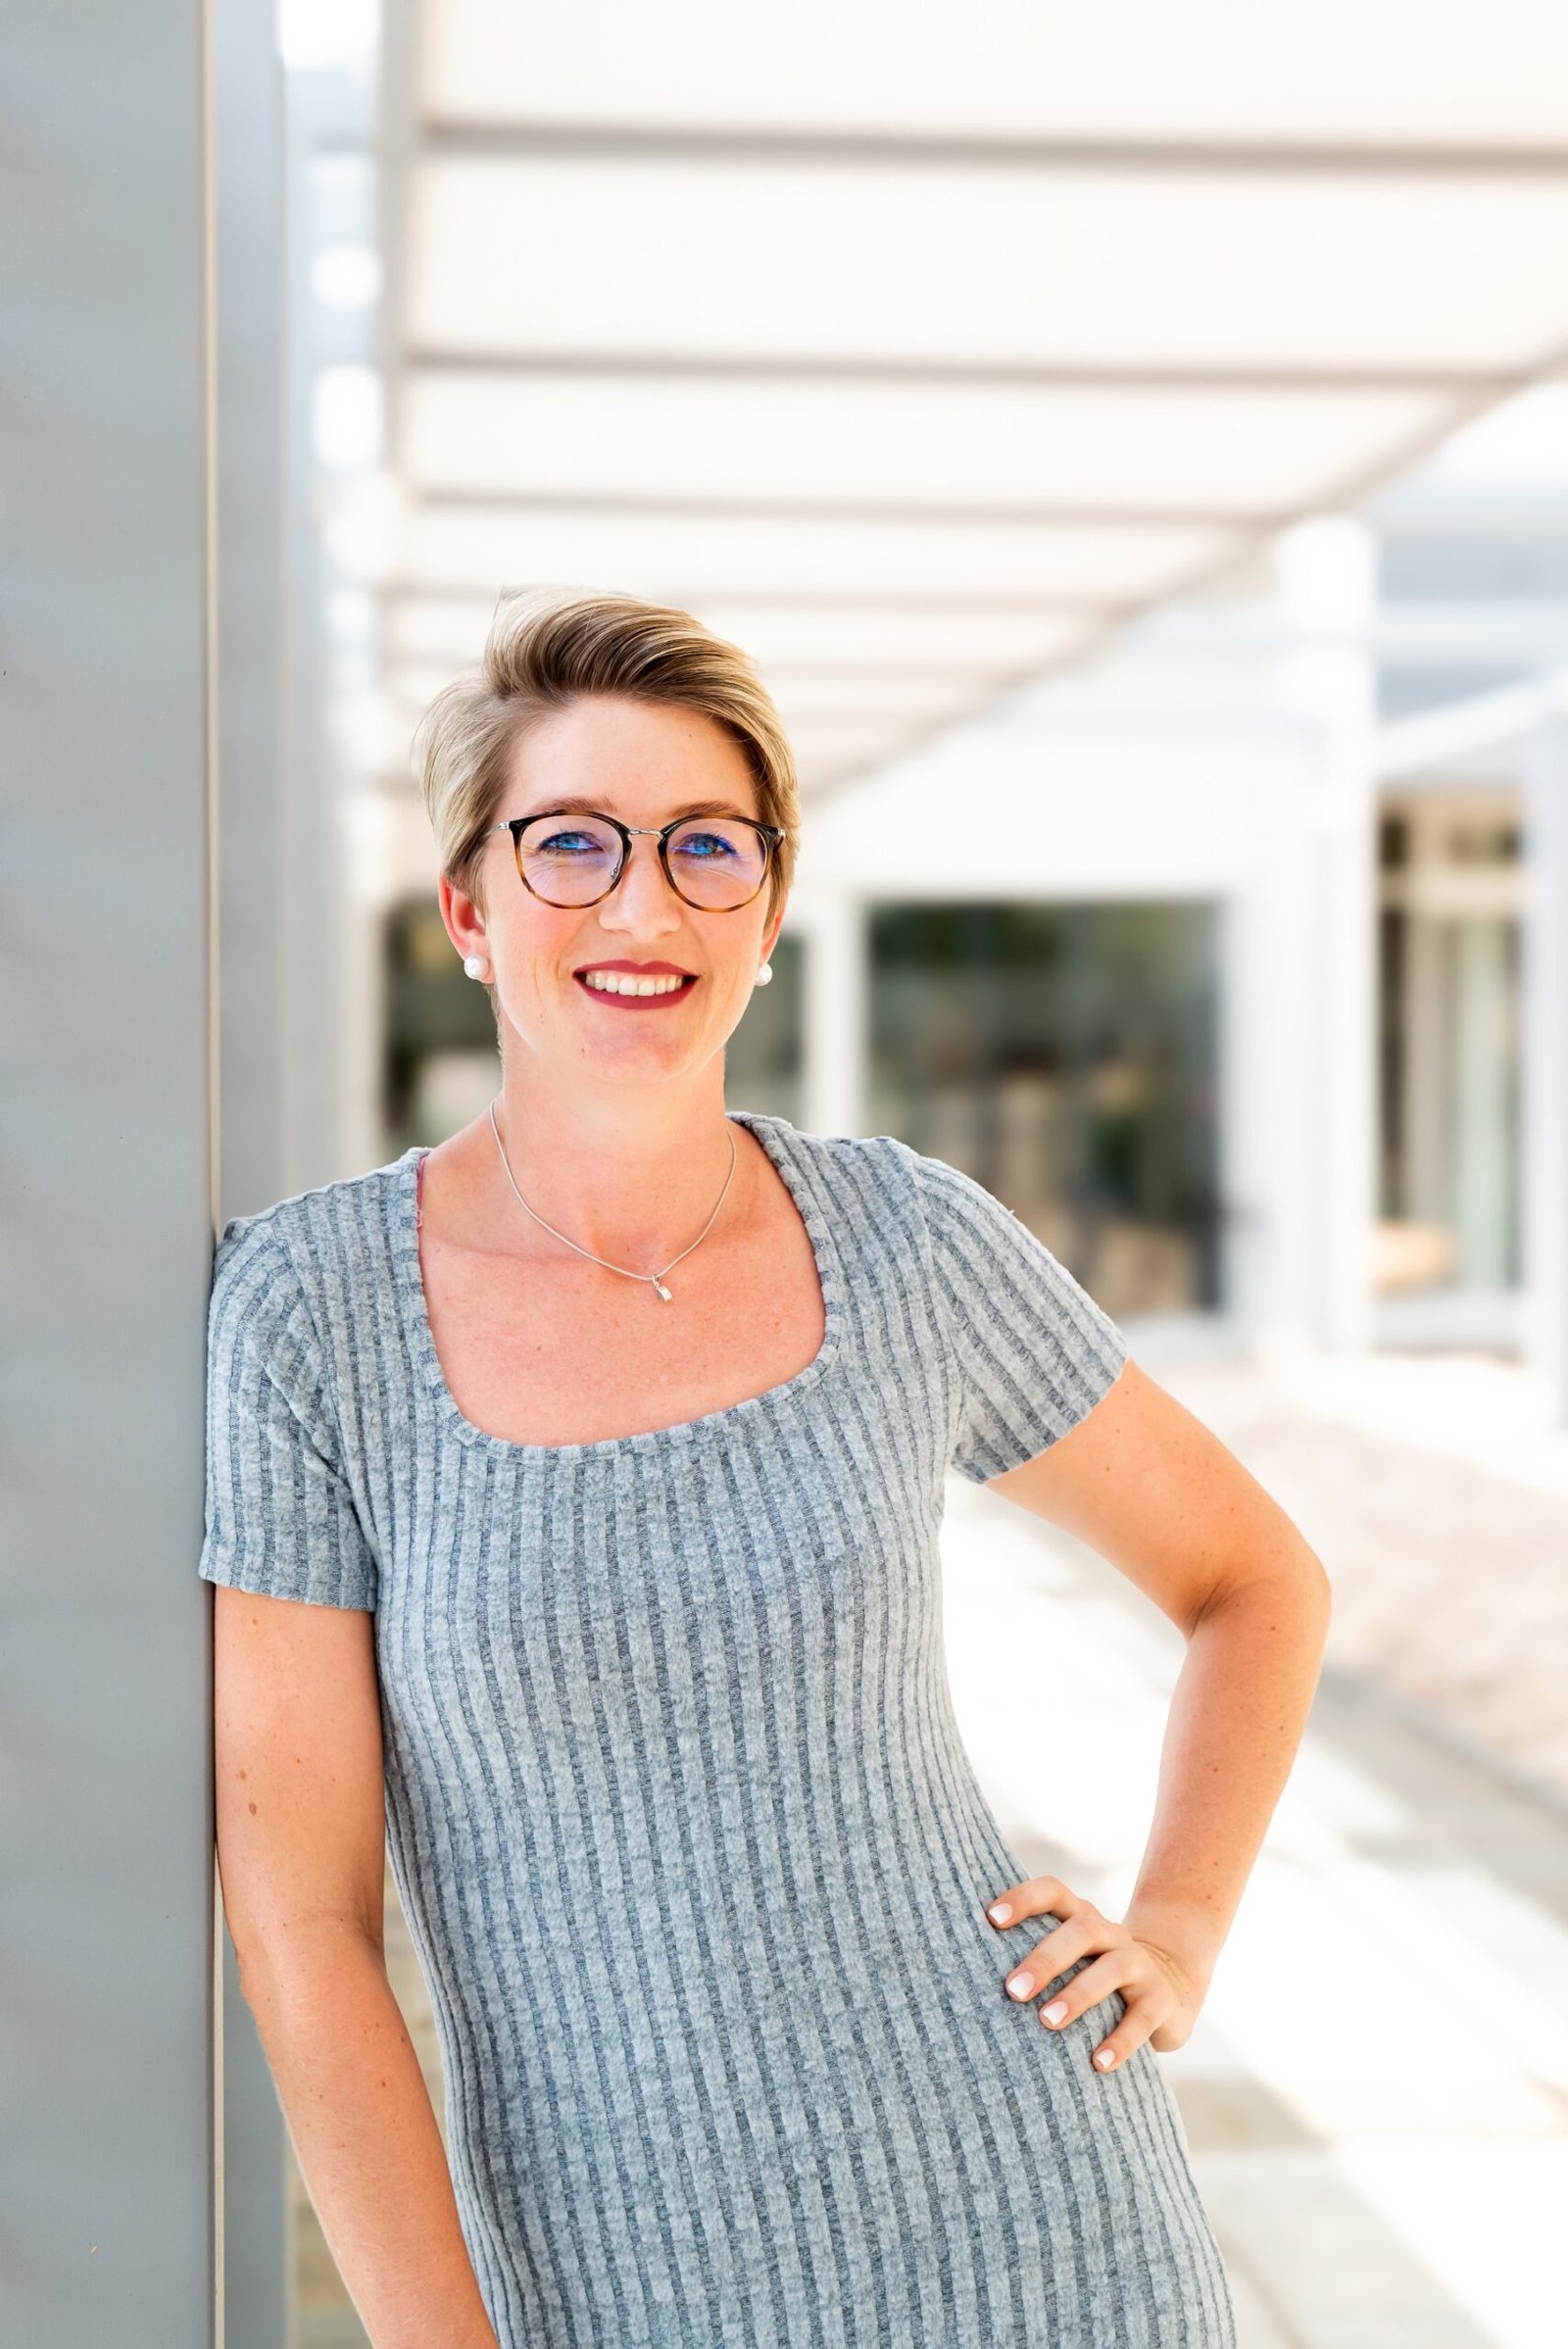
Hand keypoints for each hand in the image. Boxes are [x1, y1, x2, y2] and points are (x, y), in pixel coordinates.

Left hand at [983, 1874, 1206, 2070]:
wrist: (1168, 1987)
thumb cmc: (1093, 1976)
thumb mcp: (1070, 1960)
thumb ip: (1030, 1959)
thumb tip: (960, 1981)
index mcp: (1081, 1917)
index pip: (1053, 1892)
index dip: (1024, 1898)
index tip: (991, 1919)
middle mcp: (1110, 1933)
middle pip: (1079, 1931)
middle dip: (1044, 1960)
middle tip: (1012, 1991)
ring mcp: (1138, 1964)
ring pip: (1109, 1971)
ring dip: (1077, 1996)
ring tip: (1048, 2022)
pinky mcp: (1159, 1999)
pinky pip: (1140, 2018)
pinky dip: (1119, 2042)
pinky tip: (1098, 2064)